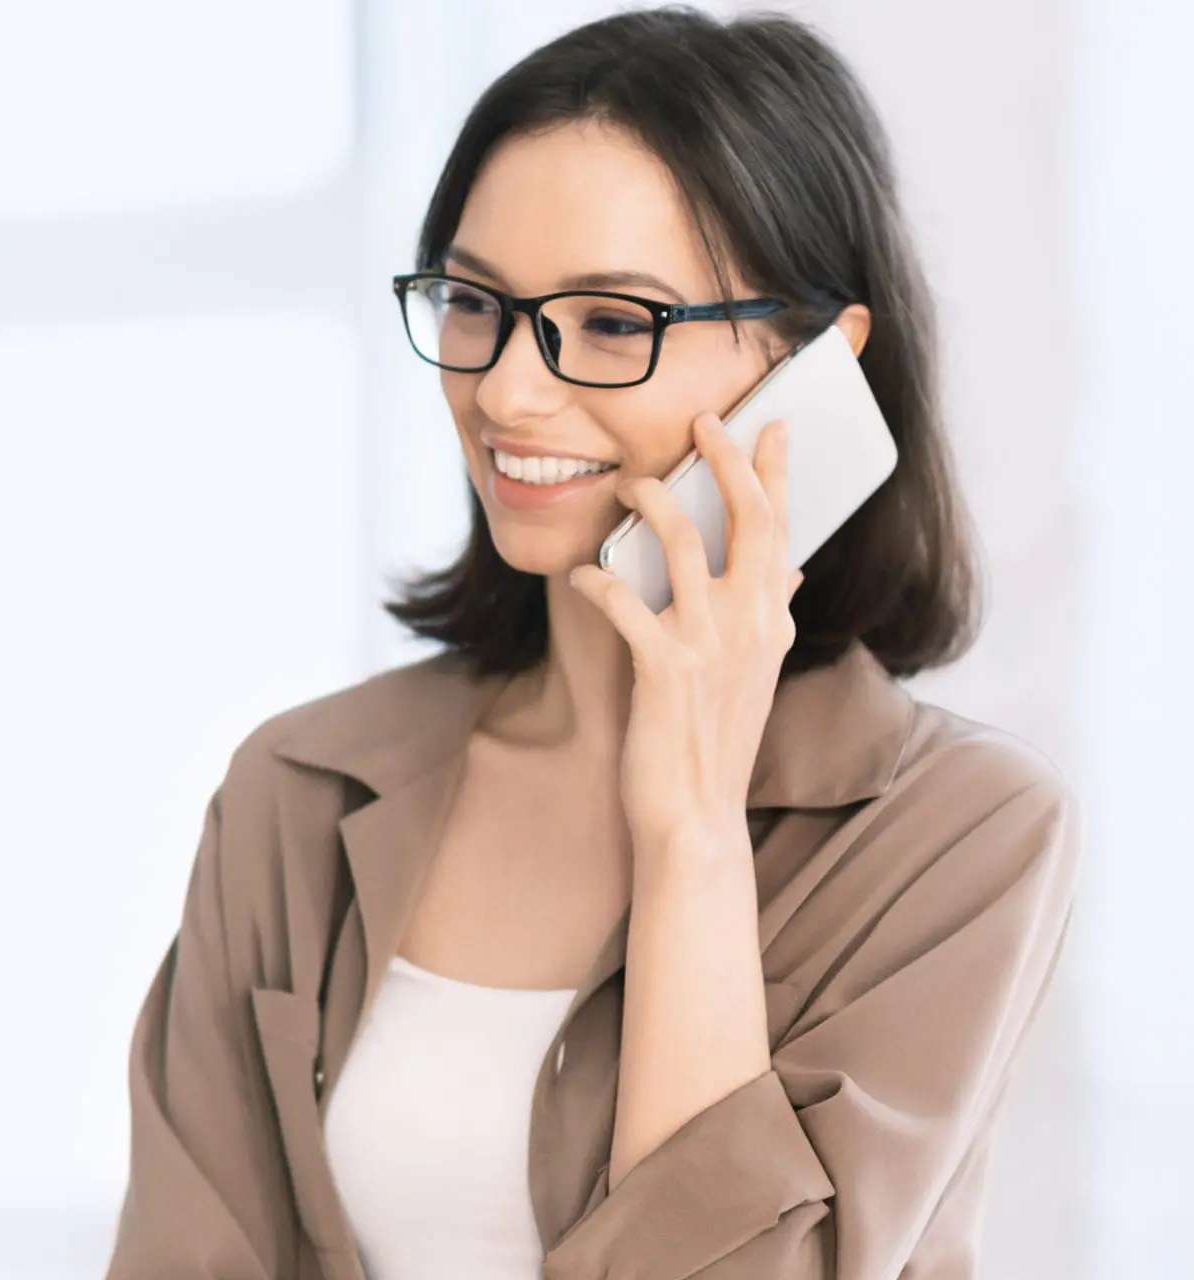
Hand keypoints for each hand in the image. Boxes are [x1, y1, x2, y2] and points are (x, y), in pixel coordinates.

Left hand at [568, 411, 802, 859]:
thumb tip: (788, 568)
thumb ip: (768, 615)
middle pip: (748, 519)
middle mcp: (750, 626)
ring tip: (629, 481)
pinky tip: (579, 574)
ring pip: (685, 547)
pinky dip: (599, 582)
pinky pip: (627, 606)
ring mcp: (709, 647)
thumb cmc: (713, 741)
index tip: (770, 423)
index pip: (782, 527)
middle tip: (703, 419)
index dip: (774, 471)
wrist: (696, 818)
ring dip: (654, 503)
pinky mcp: (664, 670)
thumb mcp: (754, 672)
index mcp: (770, 622)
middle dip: (726, 460)